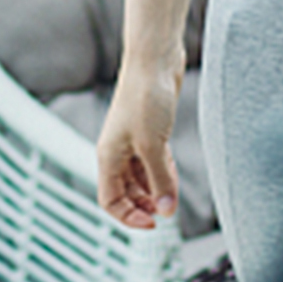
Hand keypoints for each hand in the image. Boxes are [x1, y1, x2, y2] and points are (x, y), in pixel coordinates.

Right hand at [97, 57, 183, 230]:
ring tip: (173, 193)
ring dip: (156, 188)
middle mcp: (118, 150)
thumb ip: (159, 180)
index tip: (153, 223)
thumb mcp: (153, 146)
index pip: (110, 200)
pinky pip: (153, 161)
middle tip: (166, 210)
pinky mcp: (150, 130)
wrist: (155, 59)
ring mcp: (133, 139)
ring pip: (141, 178)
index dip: (129, 217)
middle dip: (145, 204)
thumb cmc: (145, 95)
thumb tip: (167, 211)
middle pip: (126, 191)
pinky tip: (174, 172)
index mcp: (108, 155)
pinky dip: (163, 171)